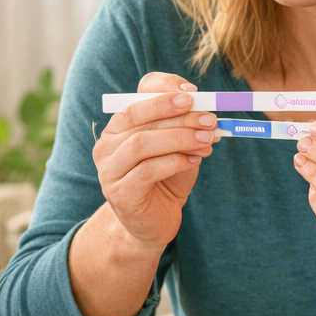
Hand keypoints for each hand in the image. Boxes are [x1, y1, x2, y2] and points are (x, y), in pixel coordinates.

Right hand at [92, 71, 215, 249]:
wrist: (152, 224)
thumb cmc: (166, 181)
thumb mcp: (178, 148)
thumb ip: (185, 129)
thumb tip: (206, 112)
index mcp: (118, 128)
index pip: (135, 98)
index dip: (163, 91)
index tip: (193, 93)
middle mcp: (107, 145)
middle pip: (138, 117)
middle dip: (178, 115)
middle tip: (208, 118)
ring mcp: (109, 170)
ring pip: (141, 143)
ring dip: (178, 138)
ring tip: (206, 140)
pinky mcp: (119, 193)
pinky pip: (146, 170)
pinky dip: (174, 161)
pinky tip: (194, 160)